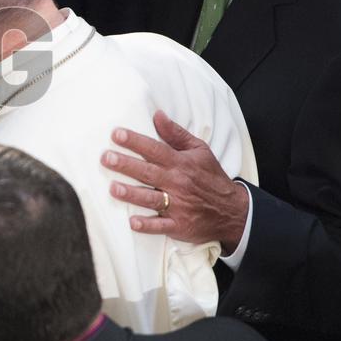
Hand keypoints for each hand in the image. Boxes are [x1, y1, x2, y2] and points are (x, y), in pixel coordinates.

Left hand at [101, 110, 248, 251]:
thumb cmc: (211, 177)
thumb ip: (176, 134)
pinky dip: (148, 225)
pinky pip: (162, 226)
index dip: (135, 141)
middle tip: (106, 158)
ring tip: (113, 188)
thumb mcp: (199, 150)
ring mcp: (178, 206)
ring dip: (132, 194)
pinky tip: (133, 223)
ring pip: (151, 199)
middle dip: (126, 165)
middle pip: (148, 172)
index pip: (155, 149)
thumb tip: (157, 114)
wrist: (233, 211)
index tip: (116, 134)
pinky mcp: (180, 225)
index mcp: (181, 163)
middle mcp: (177, 183)